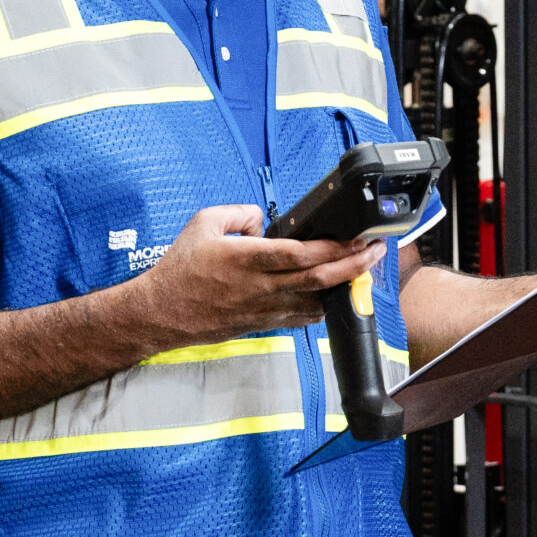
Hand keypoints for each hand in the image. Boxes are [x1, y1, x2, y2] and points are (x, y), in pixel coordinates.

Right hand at [130, 205, 383, 345]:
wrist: (161, 312)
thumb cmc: (180, 269)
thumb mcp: (203, 223)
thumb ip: (240, 213)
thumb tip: (264, 220)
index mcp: (248, 258)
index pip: (302, 254)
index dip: (335, 247)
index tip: (357, 236)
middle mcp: (261, 286)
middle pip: (320, 278)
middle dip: (354, 264)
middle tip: (376, 251)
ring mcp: (265, 309)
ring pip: (317, 300)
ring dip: (344, 286)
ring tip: (363, 269)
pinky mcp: (263, 323)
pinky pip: (303, 316)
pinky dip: (323, 305)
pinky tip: (335, 293)